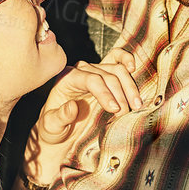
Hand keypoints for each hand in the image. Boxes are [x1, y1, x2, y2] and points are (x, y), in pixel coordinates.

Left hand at [24, 49, 138, 186]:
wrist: (62, 130)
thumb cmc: (55, 127)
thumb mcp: (52, 126)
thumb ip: (60, 117)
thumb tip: (73, 106)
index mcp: (66, 78)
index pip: (90, 79)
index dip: (105, 93)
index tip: (115, 109)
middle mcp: (81, 70)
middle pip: (107, 75)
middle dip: (119, 95)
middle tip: (125, 114)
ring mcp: (95, 70)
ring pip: (117, 69)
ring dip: (129, 86)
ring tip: (136, 105)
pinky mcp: (106, 74)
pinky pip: (117, 59)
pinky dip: (127, 60)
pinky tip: (134, 69)